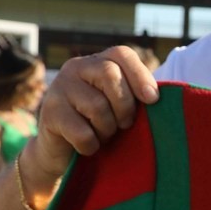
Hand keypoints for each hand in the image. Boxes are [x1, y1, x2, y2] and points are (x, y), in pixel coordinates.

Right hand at [24, 46, 159, 195]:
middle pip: (110, 75)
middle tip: (124, 125)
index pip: (121, 55)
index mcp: (96, 62)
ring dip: (107, 130)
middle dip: (124, 106)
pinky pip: (83, 132)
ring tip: (102, 136)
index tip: (153, 100)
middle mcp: (75, 68)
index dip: (140, 75)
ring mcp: (59, 88)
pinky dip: (91, 146)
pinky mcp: (49, 113)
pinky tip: (88, 147)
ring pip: (97, 106)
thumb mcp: (118, 108)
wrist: (61, 154)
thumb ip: (135, 96)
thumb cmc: (98, 127)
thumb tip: (160, 97)